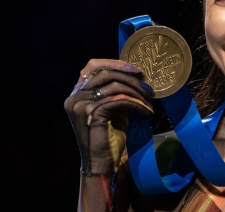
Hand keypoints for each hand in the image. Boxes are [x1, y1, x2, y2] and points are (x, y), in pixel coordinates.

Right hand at [64, 59, 153, 174]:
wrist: (101, 162)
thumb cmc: (108, 135)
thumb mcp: (111, 107)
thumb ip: (114, 90)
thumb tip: (134, 74)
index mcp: (76, 93)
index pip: (92, 66)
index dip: (114, 63)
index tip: (135, 69)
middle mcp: (75, 97)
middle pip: (105, 73)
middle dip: (129, 77)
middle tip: (147, 86)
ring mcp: (81, 105)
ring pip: (114, 85)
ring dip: (136, 92)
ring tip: (149, 100)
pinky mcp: (92, 113)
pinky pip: (120, 99)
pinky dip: (136, 103)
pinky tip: (146, 110)